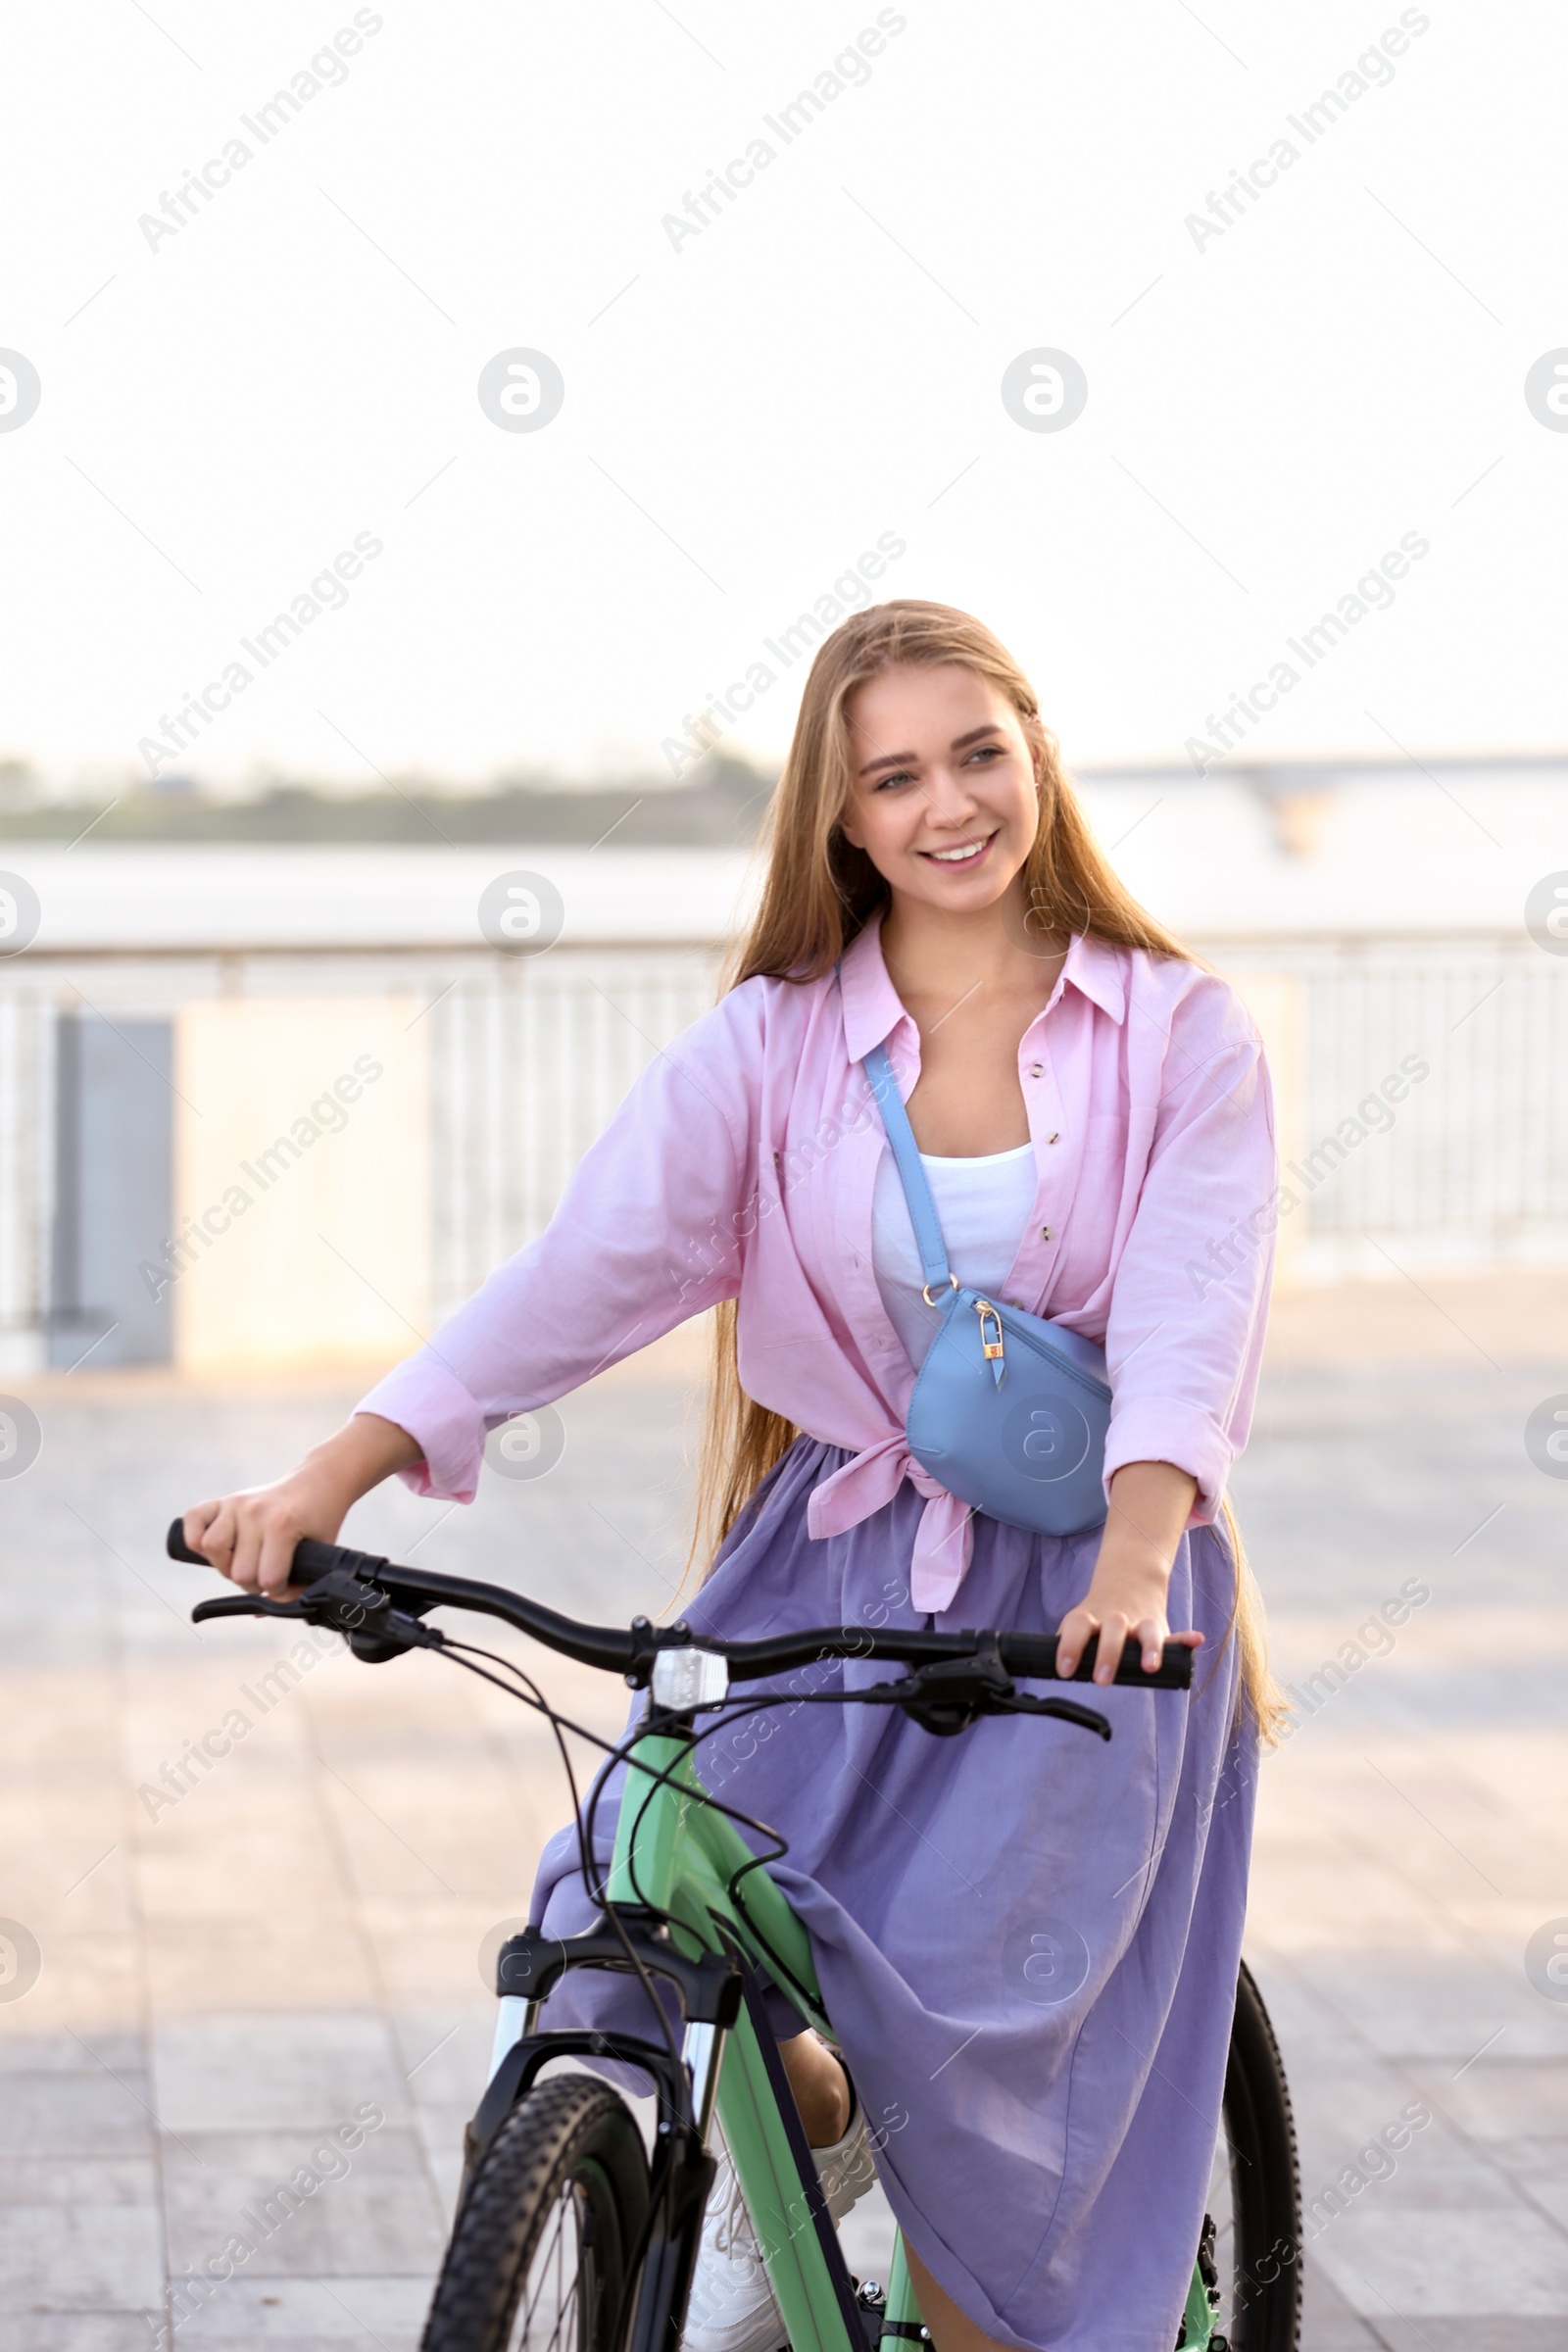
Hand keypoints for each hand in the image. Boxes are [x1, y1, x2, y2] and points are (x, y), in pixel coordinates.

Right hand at [181, 1414, 421, 1596]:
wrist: (317, 1482)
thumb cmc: (320, 1520)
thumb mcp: (321, 1551)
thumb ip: (299, 1586)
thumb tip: (262, 1612)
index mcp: (283, 1524)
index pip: (267, 1579)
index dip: (277, 1590)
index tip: (284, 1583)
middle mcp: (255, 1512)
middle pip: (238, 1572)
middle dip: (252, 1582)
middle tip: (264, 1572)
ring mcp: (236, 1504)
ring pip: (212, 1548)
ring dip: (225, 1565)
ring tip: (242, 1561)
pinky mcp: (222, 1500)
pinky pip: (192, 1521)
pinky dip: (195, 1538)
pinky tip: (215, 1547)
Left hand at [1054, 1461, 1204, 1684]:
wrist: (1127, 1580)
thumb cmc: (1096, 1616)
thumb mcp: (1078, 1623)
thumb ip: (1068, 1645)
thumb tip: (1049, 1668)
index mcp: (1091, 1618)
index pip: (1077, 1628)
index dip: (1069, 1648)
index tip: (1065, 1671)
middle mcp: (1116, 1619)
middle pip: (1113, 1629)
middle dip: (1108, 1655)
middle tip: (1102, 1681)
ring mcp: (1140, 1622)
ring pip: (1147, 1631)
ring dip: (1151, 1647)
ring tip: (1151, 1665)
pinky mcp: (1160, 1628)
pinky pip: (1177, 1634)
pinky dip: (1187, 1639)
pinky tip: (1196, 1640)